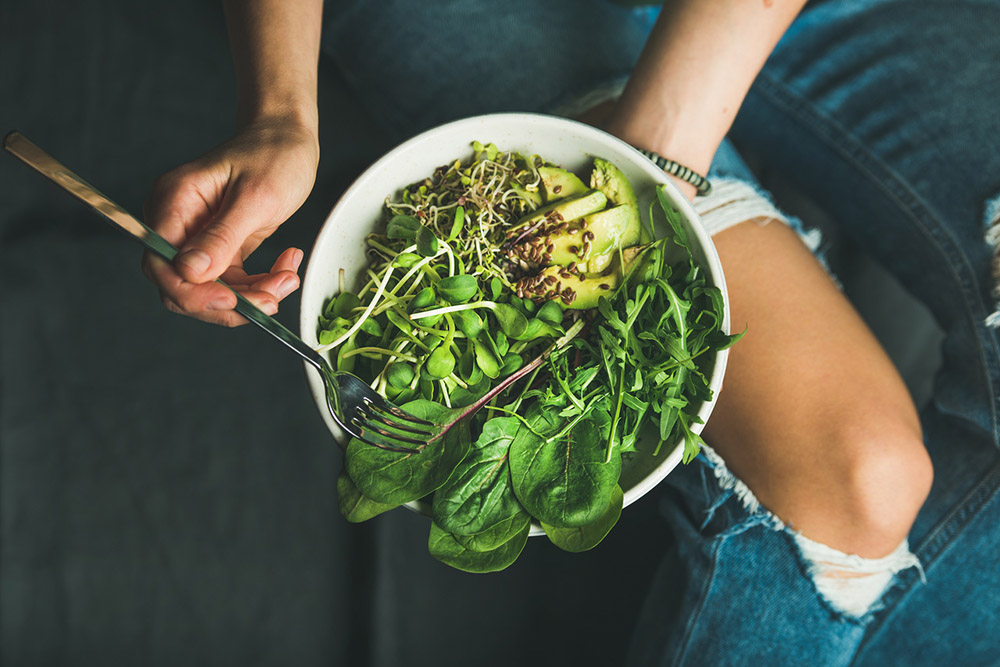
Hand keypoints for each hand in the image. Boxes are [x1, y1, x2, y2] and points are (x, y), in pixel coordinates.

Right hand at [142, 117, 319, 325]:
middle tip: (271, 300)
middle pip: (182, 285)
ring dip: (252, 296)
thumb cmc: (272, 155)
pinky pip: (232, 283)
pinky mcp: (221, 247)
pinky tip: (286, 269)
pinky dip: (260, 285)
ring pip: (211, 290)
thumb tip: (190, 272)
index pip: (161, 264)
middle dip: (228, 301)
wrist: (289, 140)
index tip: (230, 301)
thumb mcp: (254, 196)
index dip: (190, 292)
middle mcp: (179, 223)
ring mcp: (199, 237)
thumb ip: (222, 235)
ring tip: (287, 278)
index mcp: (174, 203)